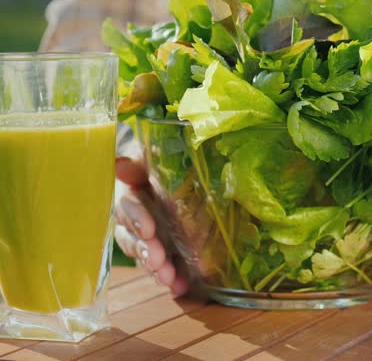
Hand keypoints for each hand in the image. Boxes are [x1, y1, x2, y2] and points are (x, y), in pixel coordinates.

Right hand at [114, 156, 188, 295]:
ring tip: (170, 279)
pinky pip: (162, 266)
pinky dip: (172, 276)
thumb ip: (136, 161)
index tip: (149, 229)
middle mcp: (131, 220)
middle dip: (146, 251)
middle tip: (159, 261)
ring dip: (157, 269)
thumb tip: (120, 162)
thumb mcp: (146, 157)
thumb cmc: (155, 163)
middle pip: (133, 238)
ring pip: (146, 255)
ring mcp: (144, 238)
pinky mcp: (159, 250)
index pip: (127, 208)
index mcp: (126, 194)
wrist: (168, 174)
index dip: (136, 219)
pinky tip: (181, 286)